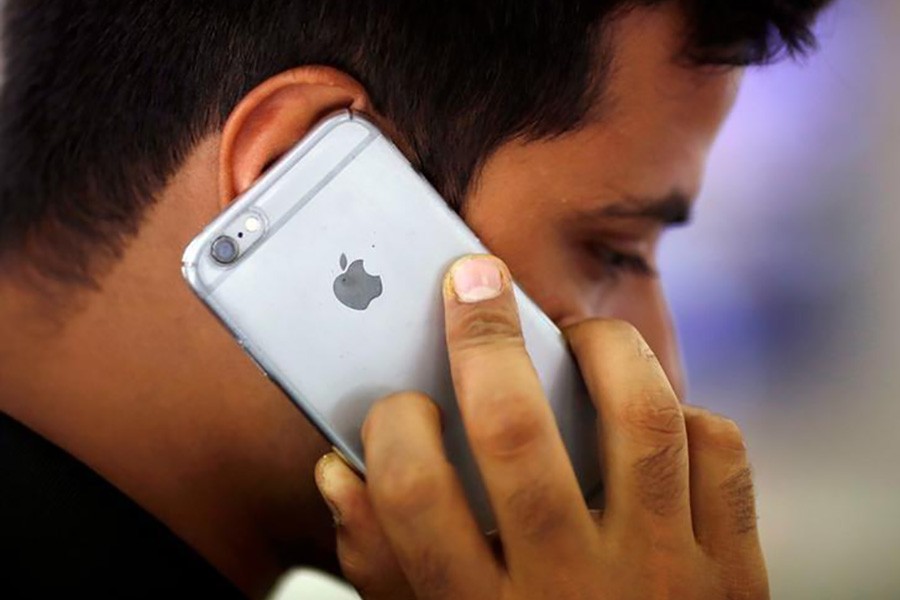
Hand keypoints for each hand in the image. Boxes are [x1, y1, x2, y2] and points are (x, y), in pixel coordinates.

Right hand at [315, 255, 767, 599]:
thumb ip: (383, 565)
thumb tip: (341, 472)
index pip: (414, 494)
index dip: (392, 427)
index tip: (398, 404)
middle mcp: (571, 592)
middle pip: (516, 433)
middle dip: (484, 337)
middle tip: (472, 280)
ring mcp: (664, 579)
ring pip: (641, 419)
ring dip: (603, 349)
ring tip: (574, 331)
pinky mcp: (735, 574)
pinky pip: (721, 456)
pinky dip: (689, 416)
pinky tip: (651, 416)